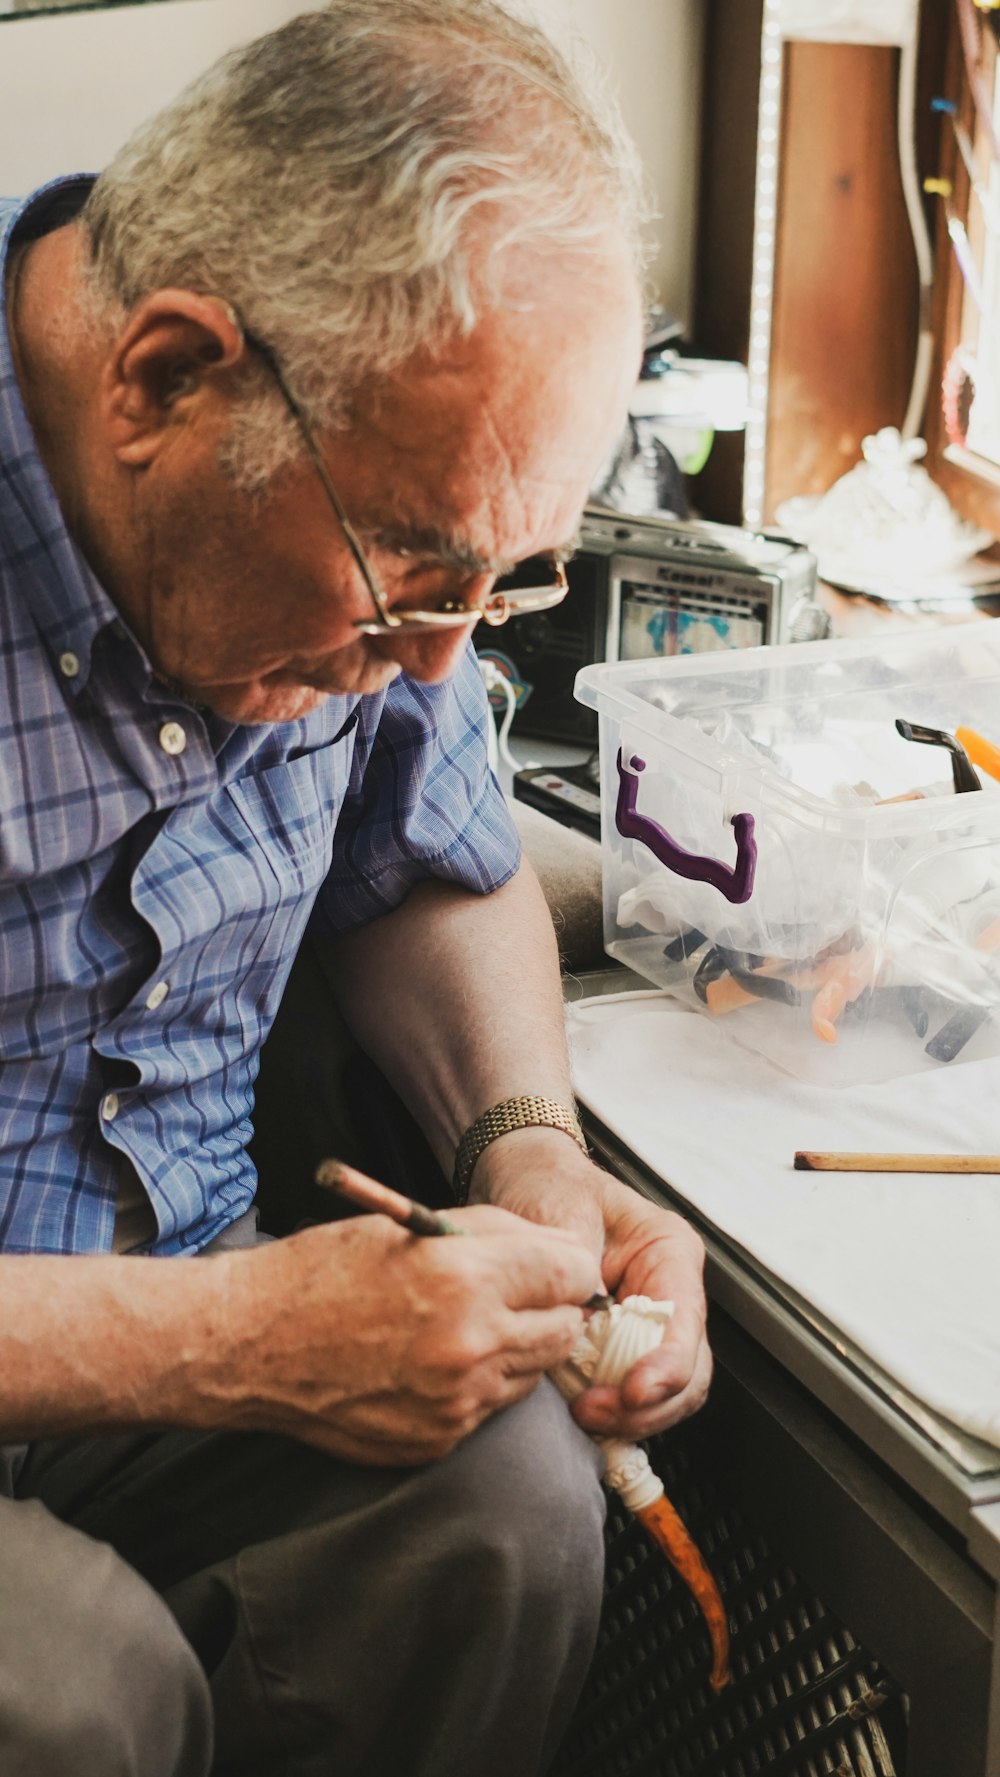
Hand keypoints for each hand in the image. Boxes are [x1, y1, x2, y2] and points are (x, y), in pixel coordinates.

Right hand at [211, 1206, 603, 1465]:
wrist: (251, 1346)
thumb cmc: (321, 1273)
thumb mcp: (409, 1224)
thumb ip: (491, 1232)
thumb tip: (550, 1247)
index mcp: (465, 1279)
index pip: (572, 1274)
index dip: (565, 1265)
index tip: (553, 1266)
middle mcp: (470, 1346)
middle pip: (565, 1330)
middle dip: (550, 1309)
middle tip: (516, 1295)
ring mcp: (456, 1402)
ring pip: (532, 1373)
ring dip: (514, 1349)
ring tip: (462, 1327)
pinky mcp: (437, 1440)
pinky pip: (488, 1409)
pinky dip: (475, 1386)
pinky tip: (430, 1363)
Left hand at [473, 1131, 710, 1442]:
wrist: (524, 1184)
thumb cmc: (548, 1188)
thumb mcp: (560, 1214)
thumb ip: (575, 1268)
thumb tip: (581, 1326)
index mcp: (668, 1251)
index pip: (685, 1321)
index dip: (666, 1367)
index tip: (632, 1392)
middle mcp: (669, 1291)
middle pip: (687, 1370)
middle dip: (647, 1405)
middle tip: (593, 1412)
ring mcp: (648, 1324)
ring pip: (666, 1392)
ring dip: (630, 1416)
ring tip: (583, 1413)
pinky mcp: (620, 1347)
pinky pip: (631, 1393)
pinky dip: (613, 1412)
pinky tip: (580, 1411)